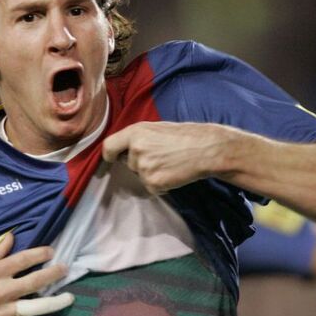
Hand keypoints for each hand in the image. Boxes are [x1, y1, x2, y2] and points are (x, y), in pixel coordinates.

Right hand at [0, 232, 72, 315]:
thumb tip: (11, 236)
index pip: (22, 260)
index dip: (40, 254)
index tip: (51, 251)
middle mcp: (0, 292)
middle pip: (34, 281)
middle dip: (53, 274)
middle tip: (65, 269)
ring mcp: (2, 312)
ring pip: (35, 307)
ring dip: (55, 302)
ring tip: (70, 297)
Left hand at [102, 121, 233, 192]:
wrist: (206, 149)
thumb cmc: (184, 136)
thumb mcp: (156, 128)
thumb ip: (138, 137)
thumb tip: (123, 149)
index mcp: (135, 132)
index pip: (108, 147)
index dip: (110, 155)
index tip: (113, 158)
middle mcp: (136, 150)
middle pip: (128, 163)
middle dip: (140, 163)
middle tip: (161, 156)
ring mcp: (144, 168)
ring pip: (140, 176)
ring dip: (152, 174)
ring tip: (170, 163)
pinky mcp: (153, 183)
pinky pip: (151, 188)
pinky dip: (161, 185)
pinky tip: (173, 173)